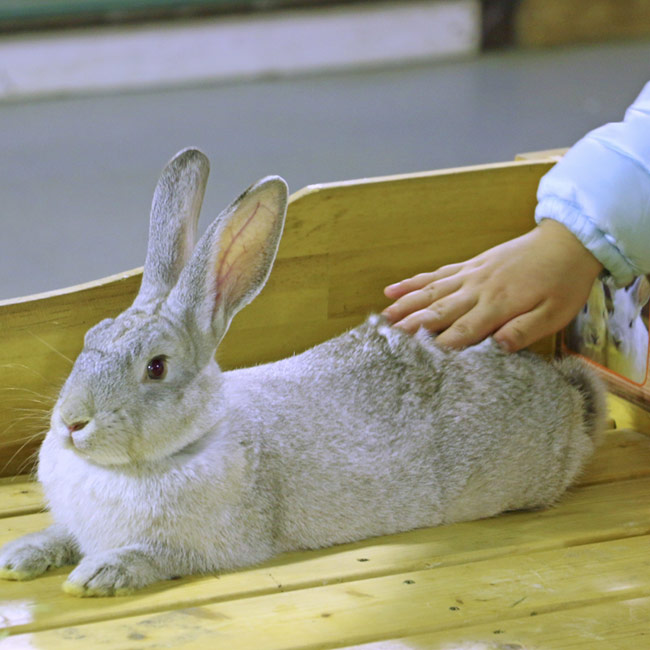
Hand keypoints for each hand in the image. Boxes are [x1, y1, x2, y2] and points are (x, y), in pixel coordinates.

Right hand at [382, 219, 602, 351]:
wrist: (567, 242)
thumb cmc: (563, 283)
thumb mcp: (554, 313)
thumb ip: (524, 330)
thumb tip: (497, 348)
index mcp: (498, 304)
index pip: (463, 330)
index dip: (440, 346)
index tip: (418, 360)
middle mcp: (478, 288)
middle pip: (439, 310)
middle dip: (412, 325)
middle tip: (388, 339)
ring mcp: (471, 274)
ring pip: (431, 291)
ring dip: (406, 304)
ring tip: (383, 317)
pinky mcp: (470, 265)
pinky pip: (437, 273)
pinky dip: (414, 281)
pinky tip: (394, 288)